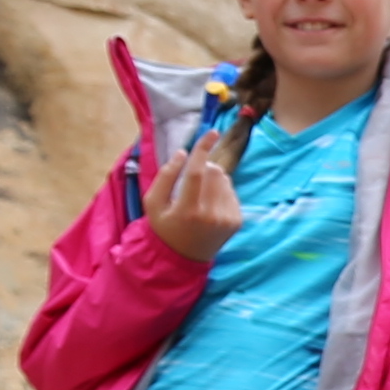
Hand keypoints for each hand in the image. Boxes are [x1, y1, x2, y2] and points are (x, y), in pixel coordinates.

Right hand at [147, 129, 243, 261]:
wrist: (183, 257)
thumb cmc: (164, 226)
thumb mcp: (152, 203)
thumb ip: (165, 176)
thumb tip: (182, 153)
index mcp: (187, 210)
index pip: (197, 172)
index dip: (203, 149)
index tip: (211, 132)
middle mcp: (210, 215)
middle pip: (214, 172)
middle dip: (204, 167)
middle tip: (191, 181)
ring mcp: (226, 219)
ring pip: (225, 179)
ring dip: (213, 179)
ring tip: (199, 196)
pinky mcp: (236, 221)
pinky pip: (231, 191)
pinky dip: (220, 191)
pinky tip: (208, 206)